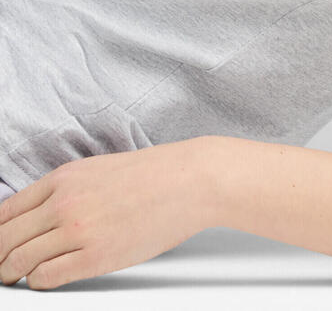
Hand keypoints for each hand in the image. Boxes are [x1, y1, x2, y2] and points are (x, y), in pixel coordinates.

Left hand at [0, 137, 212, 289]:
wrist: (192, 180)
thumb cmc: (156, 175)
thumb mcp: (101, 170)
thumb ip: (67, 190)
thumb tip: (39, 218)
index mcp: (65, 177)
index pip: (5, 213)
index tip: (2, 246)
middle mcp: (64, 202)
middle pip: (4, 240)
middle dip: (0, 259)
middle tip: (4, 270)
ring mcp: (78, 230)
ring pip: (18, 262)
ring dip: (15, 274)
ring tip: (22, 278)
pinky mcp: (95, 256)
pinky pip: (45, 278)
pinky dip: (40, 282)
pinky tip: (49, 278)